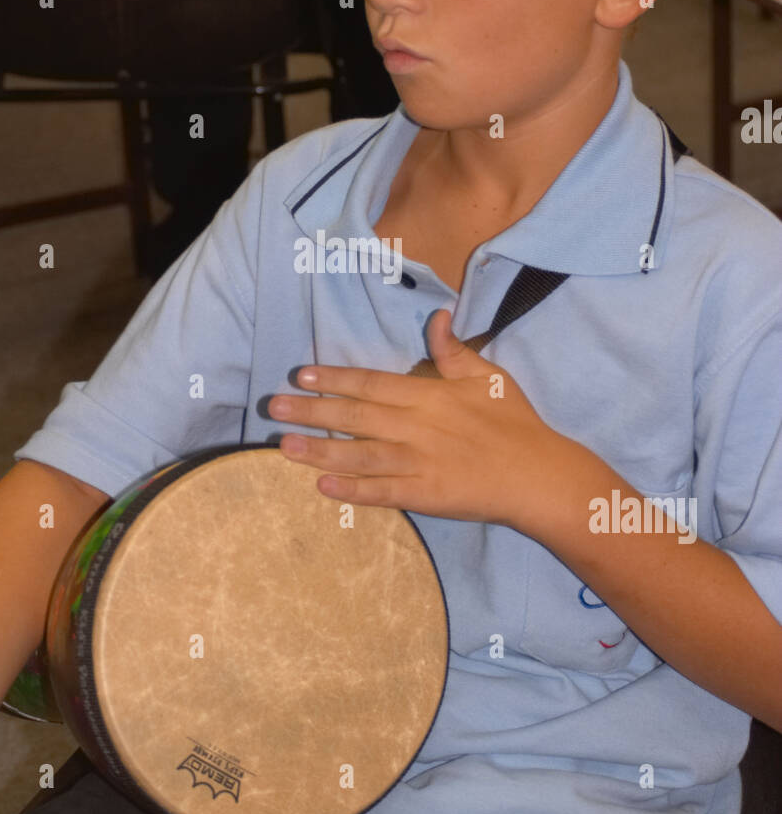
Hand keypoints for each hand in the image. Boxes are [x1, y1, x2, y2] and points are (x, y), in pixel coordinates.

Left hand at [267, 308, 561, 525]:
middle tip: (274, 408)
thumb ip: (454, 351)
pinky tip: (323, 488)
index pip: (372, 383)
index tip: (302, 375)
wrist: (539, 474)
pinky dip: (353, 492)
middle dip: (313, 411)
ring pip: (361, 456)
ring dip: (321, 451)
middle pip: (357, 417)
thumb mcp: (487, 376)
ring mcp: (420, 464)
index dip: (335, 379)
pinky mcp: (426, 496)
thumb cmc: (514, 422)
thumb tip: (437, 317)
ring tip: (284, 448)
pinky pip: (384, 493)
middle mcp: (417, 427)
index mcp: (429, 396)